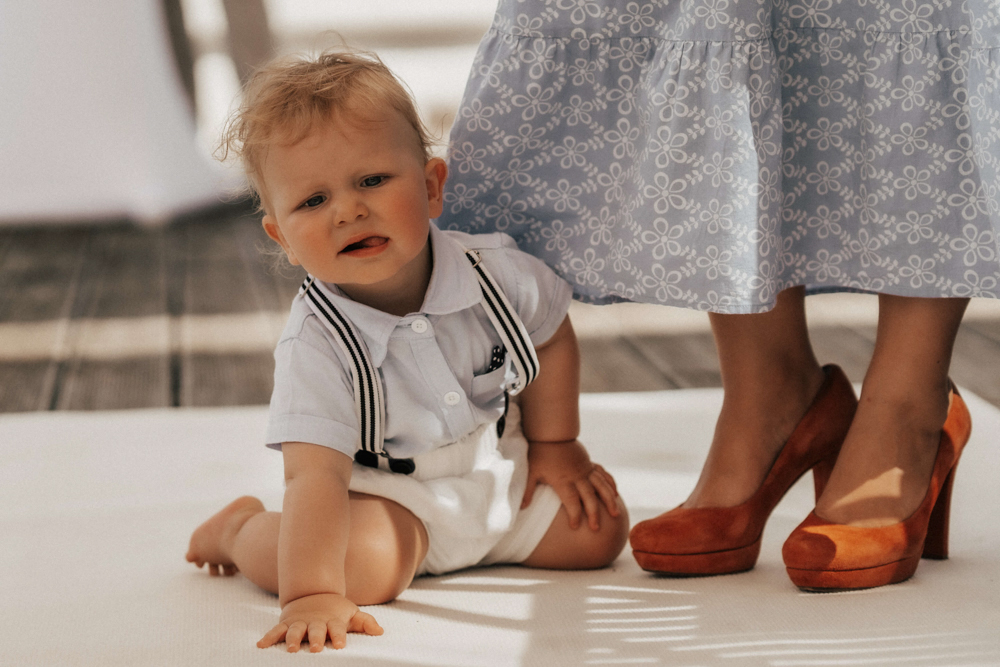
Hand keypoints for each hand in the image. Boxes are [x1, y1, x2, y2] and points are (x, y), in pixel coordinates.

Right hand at [257, 592, 382, 651]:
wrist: (313, 593)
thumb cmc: (335, 610)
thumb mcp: (351, 613)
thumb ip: (365, 623)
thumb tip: (380, 631)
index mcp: (332, 621)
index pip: (337, 629)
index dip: (339, 636)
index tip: (340, 645)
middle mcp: (315, 622)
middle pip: (316, 630)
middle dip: (316, 639)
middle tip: (316, 648)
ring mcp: (300, 622)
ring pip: (295, 630)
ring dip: (293, 639)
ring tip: (292, 649)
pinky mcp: (286, 623)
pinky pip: (276, 631)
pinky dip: (268, 637)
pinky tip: (260, 646)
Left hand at [522, 439, 619, 530]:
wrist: (552, 433)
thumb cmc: (539, 453)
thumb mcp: (531, 471)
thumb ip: (528, 490)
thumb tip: (521, 508)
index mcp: (563, 480)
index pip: (571, 501)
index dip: (574, 515)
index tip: (575, 526)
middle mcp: (577, 476)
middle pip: (589, 497)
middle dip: (593, 514)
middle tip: (596, 528)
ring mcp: (585, 469)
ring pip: (601, 486)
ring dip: (609, 501)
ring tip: (615, 514)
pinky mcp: (589, 464)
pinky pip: (603, 475)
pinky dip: (610, 484)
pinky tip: (615, 494)